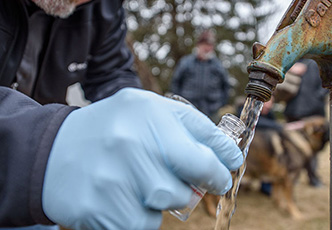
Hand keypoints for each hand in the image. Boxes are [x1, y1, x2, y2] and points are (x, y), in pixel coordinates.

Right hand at [42, 88, 242, 229]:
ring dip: (162, 199)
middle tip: (180, 179)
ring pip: (163, 209)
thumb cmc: (115, 128)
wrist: (54, 149)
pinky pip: (141, 224)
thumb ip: (194, 127)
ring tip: (142, 181)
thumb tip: (230, 156)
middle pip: (184, 190)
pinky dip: (141, 214)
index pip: (201, 155)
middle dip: (189, 187)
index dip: (218, 171)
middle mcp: (129, 146)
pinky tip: (124, 195)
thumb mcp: (152, 110)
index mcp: (148, 116)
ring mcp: (110, 181)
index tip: (222, 175)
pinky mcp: (97, 210)